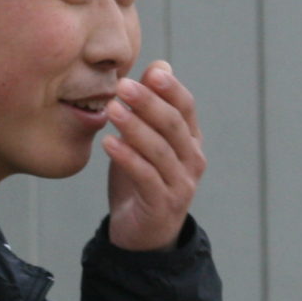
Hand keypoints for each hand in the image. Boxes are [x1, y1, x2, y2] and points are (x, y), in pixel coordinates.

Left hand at [104, 61, 204, 250]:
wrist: (143, 235)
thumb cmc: (142, 181)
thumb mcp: (146, 141)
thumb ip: (151, 107)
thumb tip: (159, 65)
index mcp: (190, 141)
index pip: (186, 108)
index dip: (171, 89)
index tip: (151, 72)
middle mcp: (192, 160)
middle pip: (173, 125)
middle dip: (148, 103)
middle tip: (122, 85)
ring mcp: (180, 184)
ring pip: (160, 150)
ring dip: (135, 127)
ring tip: (111, 110)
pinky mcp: (162, 204)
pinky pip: (145, 177)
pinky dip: (127, 158)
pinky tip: (109, 143)